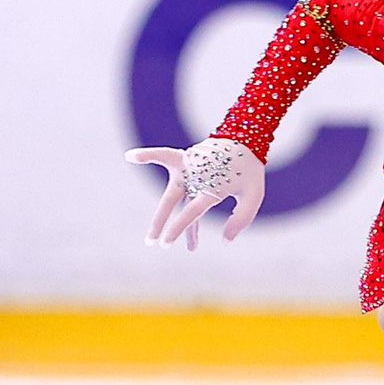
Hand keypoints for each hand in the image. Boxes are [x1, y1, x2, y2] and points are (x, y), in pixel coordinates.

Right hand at [125, 138, 264, 249]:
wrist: (246, 140)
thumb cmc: (249, 171)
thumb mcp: (254, 196)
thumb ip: (241, 219)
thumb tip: (224, 241)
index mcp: (213, 188)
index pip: (192, 212)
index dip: (179, 228)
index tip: (165, 243)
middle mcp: (197, 177)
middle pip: (173, 201)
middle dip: (162, 223)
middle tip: (156, 244)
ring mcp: (189, 168)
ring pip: (169, 192)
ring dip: (160, 213)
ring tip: (151, 237)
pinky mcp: (185, 159)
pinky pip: (164, 156)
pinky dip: (148, 155)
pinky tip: (129, 156)